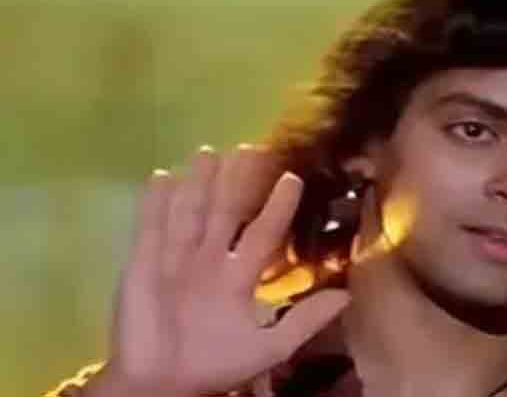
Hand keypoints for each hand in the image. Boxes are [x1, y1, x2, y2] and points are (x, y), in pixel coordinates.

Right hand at [91, 144, 350, 396]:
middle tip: (251, 148)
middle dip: (237, 183)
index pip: (262, 233)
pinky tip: (163, 176)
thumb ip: (304, 321)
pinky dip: (155, 204)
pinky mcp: (143, 263)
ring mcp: (176, 258)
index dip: (277, 207)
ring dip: (200, 183)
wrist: (162, 385)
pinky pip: (150, 228)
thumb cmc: (214, 364)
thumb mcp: (269, 346)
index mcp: (239, 276)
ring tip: (210, 152)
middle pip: (226, 213)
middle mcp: (210, 259)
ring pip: (191, 212)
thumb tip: (347, 297)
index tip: (293, 178)